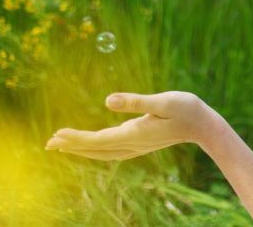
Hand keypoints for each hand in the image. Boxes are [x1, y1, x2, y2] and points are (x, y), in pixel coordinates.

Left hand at [45, 91, 216, 160]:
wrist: (204, 125)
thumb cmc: (186, 108)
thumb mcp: (163, 100)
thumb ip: (136, 101)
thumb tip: (108, 101)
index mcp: (135, 133)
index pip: (98, 140)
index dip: (75, 138)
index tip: (56, 135)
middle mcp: (133, 143)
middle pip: (95, 149)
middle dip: (71, 146)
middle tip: (48, 143)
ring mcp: (137, 145)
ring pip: (102, 152)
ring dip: (81, 149)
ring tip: (62, 145)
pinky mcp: (140, 142)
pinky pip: (110, 150)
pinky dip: (95, 149)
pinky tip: (90, 145)